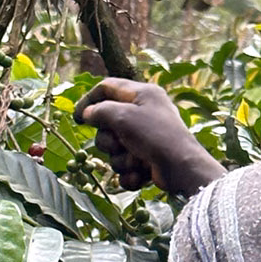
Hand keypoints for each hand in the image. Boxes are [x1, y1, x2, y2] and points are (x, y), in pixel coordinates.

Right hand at [74, 79, 225, 195]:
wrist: (182, 168)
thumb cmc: (156, 135)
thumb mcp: (124, 116)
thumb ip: (101, 111)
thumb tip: (88, 114)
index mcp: (142, 94)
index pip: (107, 88)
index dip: (89, 100)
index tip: (78, 117)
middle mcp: (143, 113)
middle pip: (107, 125)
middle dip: (109, 140)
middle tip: (120, 143)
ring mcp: (145, 138)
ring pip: (115, 150)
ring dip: (121, 159)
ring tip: (137, 161)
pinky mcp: (146, 160)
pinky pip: (125, 167)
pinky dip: (130, 173)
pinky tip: (142, 174)